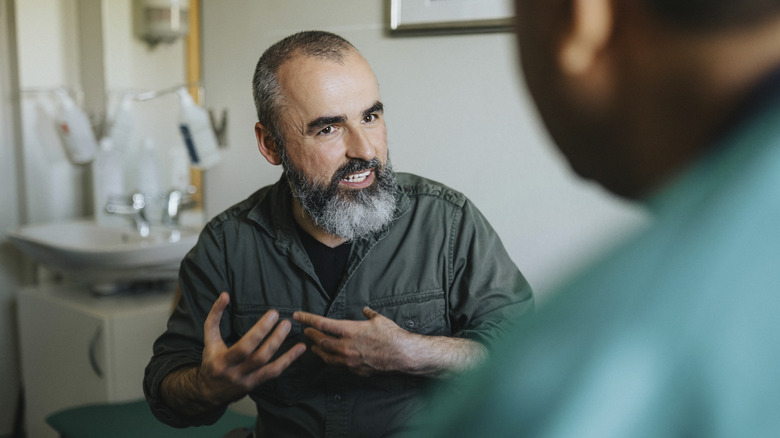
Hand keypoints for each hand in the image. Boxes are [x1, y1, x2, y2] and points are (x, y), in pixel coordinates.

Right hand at [198, 292, 305, 403]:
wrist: (209, 392)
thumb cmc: (211, 361)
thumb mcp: (209, 340)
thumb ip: (214, 317)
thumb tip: (225, 295)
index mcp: (222, 360)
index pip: (245, 346)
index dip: (260, 330)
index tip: (272, 314)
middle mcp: (236, 373)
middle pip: (259, 357)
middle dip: (274, 338)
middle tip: (285, 321)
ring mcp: (247, 381)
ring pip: (269, 366)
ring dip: (284, 350)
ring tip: (290, 329)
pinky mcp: (256, 384)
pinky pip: (274, 373)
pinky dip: (288, 360)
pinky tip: (300, 349)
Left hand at [293, 307, 410, 375]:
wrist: (403, 355)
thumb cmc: (392, 335)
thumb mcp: (379, 319)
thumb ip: (369, 314)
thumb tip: (365, 310)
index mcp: (349, 330)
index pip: (322, 324)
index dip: (307, 319)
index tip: (297, 316)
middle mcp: (346, 346)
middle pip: (321, 341)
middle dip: (311, 335)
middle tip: (306, 331)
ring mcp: (349, 360)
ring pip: (327, 356)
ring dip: (318, 349)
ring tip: (314, 346)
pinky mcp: (355, 370)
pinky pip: (338, 365)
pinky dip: (332, 359)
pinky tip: (331, 357)